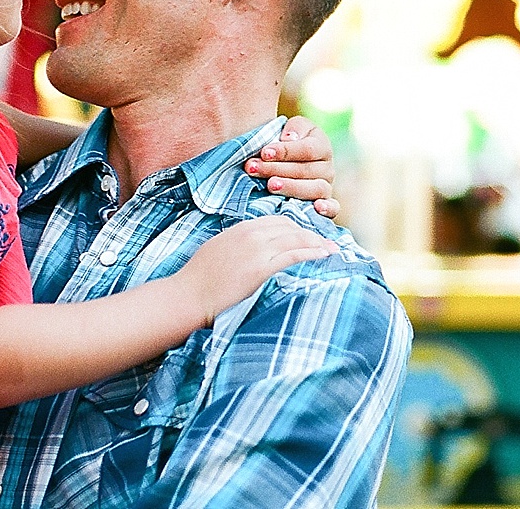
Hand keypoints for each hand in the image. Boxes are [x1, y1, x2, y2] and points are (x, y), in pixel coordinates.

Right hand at [174, 215, 337, 324]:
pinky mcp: (261, 268)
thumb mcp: (218, 251)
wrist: (187, 297)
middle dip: (311, 234)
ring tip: (333, 249)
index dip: (297, 228)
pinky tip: (324, 256)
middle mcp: (251, 235)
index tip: (309, 236)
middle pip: (291, 227)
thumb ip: (237, 245)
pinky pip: (294, 255)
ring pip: (296, 239)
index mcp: (241, 229)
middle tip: (327, 242)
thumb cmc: (198, 281)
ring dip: (318, 243)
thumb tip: (250, 252)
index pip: (278, 221)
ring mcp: (257, 250)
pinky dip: (312, 253)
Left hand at [245, 116, 340, 219]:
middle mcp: (327, 168)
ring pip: (315, 189)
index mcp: (321, 146)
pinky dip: (327, 208)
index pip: (306, 149)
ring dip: (291, 187)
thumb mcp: (293, 129)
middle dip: (276, 169)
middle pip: (305, 170)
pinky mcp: (326, 204)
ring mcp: (327, 187)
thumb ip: (294, 129)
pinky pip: (334, 208)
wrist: (292, 162)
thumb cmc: (289, 143)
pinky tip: (316, 208)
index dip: (285, 151)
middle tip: (252, 168)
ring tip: (270, 185)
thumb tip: (289, 138)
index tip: (264, 152)